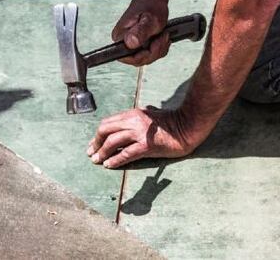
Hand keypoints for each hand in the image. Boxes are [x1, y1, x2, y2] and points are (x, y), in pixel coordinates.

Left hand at [87, 106, 201, 168]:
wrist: (187, 127)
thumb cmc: (171, 122)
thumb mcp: (151, 115)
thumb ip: (139, 117)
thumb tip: (131, 121)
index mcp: (133, 114)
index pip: (108, 123)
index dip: (98, 134)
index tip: (93, 144)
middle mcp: (133, 121)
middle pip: (105, 130)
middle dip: (96, 143)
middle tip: (92, 153)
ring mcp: (139, 133)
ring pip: (112, 142)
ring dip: (102, 153)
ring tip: (97, 161)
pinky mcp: (147, 145)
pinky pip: (126, 154)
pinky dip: (115, 160)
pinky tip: (109, 165)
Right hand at [112, 0, 168, 65]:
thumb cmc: (151, 5)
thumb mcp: (150, 19)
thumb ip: (141, 32)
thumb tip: (130, 43)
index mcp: (120, 36)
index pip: (127, 58)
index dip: (144, 56)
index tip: (154, 42)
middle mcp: (122, 42)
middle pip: (139, 60)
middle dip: (155, 51)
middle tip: (163, 36)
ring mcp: (130, 44)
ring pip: (147, 58)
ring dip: (159, 48)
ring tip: (164, 34)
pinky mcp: (138, 44)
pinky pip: (150, 54)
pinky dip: (160, 47)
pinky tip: (163, 36)